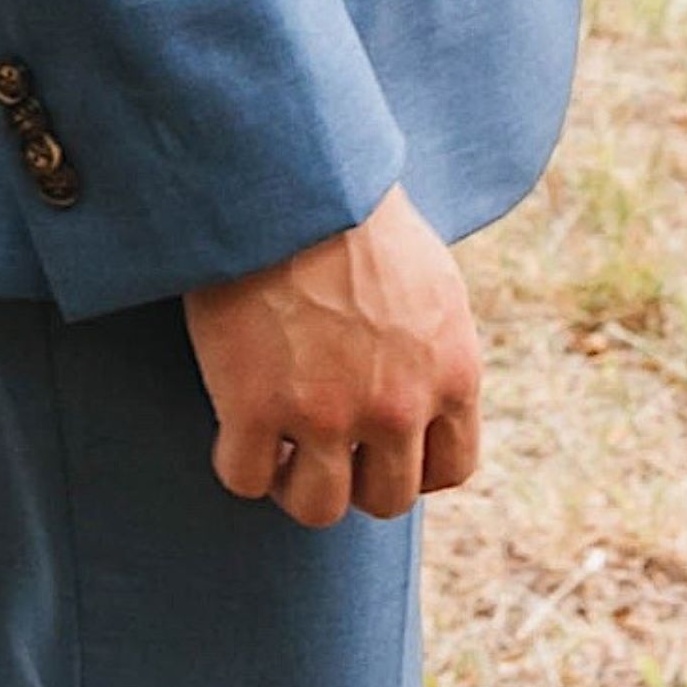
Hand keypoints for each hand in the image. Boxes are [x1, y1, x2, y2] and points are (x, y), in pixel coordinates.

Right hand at [187, 189, 481, 527]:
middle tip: (321, 442)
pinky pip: (244, 479)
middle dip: (354, 478)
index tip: (378, 444)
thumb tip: (424, 389)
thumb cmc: (356, 215)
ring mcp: (328, 415)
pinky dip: (238, 460)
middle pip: (386, 500)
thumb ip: (433, 349)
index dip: (412, 465)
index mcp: (451, 372)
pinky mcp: (256, 409)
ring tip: (277, 445)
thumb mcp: (429, 283)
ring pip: (318, 509)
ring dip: (295, 485)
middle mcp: (398, 406)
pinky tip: (234, 423)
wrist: (291, 177)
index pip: (452, 468)